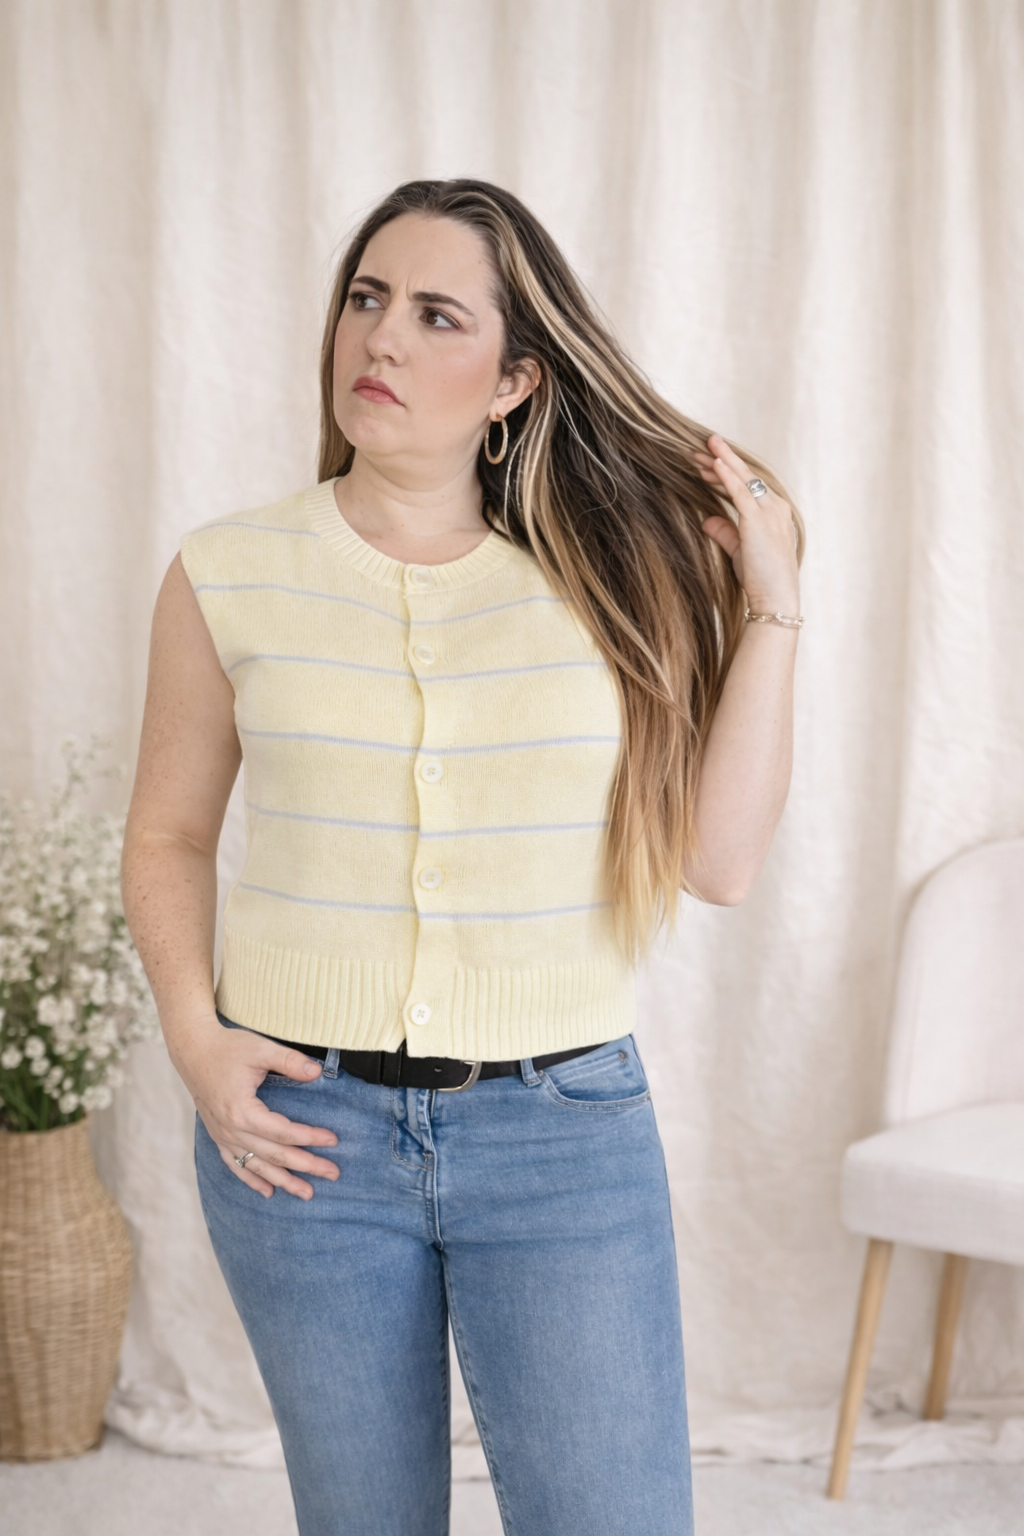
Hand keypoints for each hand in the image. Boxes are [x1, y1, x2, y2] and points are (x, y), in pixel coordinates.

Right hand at [171, 1014, 340, 1198]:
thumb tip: (317, 1072)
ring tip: (306, 1193)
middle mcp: (231, 1130)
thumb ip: (290, 1062)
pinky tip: (268, 1191)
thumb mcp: (261, 1049)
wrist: (192, 1050)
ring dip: (283, 1181)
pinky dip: (252, 1180)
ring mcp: (222, 1136)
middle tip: (332, 1174)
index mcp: (242, 1112)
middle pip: (274, 1155)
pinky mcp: (218, 1135)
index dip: (310, 1138)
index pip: (283, 1132)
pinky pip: (235, 1164)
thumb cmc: (227, 1048)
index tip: (333, 1140)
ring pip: (256, 1166)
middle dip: (305, 1166)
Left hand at [694, 433, 799, 613]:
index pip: (748, 486)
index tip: (708, 465)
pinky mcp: (758, 520)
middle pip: (745, 477)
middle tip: (701, 448)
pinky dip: (727, 475)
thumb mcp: (739, 551)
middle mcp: (775, 507)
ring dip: (721, 463)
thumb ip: (725, 532)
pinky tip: (714, 463)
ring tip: (701, 450)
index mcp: (774, 513)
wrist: (775, 598)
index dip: (727, 474)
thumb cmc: (761, 578)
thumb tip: (707, 519)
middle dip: (722, 461)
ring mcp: (769, 512)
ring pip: (742, 479)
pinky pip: (740, 492)